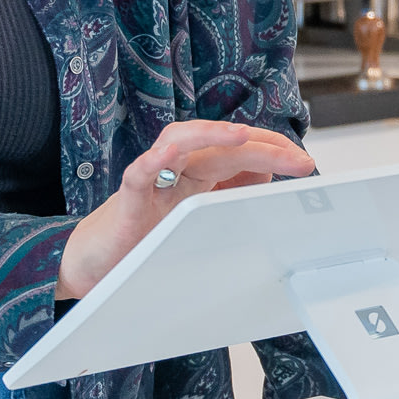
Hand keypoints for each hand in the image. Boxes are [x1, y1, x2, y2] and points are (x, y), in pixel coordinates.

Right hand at [55, 121, 312, 297]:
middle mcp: (177, 169)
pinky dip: (155, 159)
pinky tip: (170, 153)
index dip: (273, 152)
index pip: (241, 151)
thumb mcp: (197, 215)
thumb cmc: (144, 235)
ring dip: (212, 134)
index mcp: (197, 173)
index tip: (303, 163)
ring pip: (180, 141)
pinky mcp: (127, 197)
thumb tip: (266, 175)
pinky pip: (140, 171)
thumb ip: (228, 193)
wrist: (94, 264)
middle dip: (263, 147)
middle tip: (298, 160)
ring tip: (244, 137)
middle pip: (222, 145)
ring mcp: (152, 179)